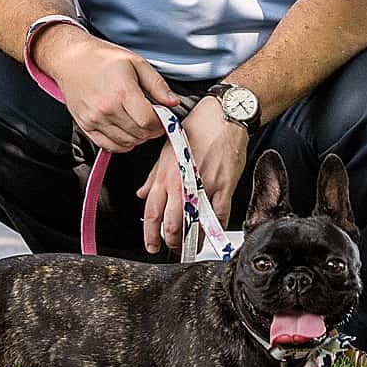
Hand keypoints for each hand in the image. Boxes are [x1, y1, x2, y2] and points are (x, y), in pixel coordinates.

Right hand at [38, 28, 181, 154]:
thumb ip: (157, 85)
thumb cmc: (102, 59)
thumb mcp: (136, 63)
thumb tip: (173, 102)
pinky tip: (126, 131)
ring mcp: (94, 119)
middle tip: (152, 120)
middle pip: (138, 133)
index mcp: (121, 90)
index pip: (148, 121)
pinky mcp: (86, 126)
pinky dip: (122, 144)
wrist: (71, 60)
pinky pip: (109, 146)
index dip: (160, 123)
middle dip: (151, 130)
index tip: (163, 118)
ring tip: (138, 123)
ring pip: (126, 143)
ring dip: (138, 137)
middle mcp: (106, 108)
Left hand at [136, 94, 248, 255]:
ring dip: (193, 241)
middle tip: (175, 249)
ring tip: (193, 247)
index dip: (150, 235)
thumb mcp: (167, 151)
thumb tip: (142, 194)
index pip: (151, 213)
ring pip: (195, 225)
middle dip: (173, 242)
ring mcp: (203, 186)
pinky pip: (219, 216)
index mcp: (165, 176)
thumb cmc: (197, 130)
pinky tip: (212, 235)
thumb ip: (153, 176)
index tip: (153, 246)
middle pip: (172, 225)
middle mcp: (181, 183)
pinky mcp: (224, 186)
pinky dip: (215, 230)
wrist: (224, 117)